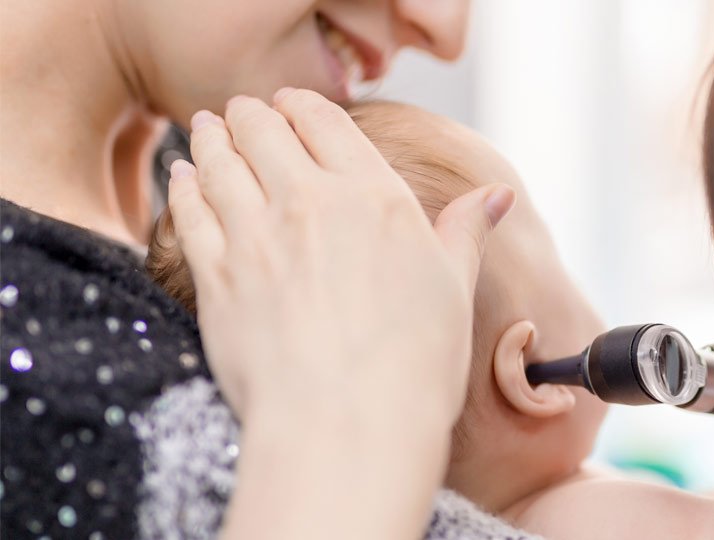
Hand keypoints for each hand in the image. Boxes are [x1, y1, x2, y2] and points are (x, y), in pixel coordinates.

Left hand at [166, 88, 514, 537]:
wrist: (349, 428)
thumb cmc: (416, 365)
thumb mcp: (454, 287)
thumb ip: (465, 230)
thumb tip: (496, 196)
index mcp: (374, 195)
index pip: (326, 120)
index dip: (304, 104)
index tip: (293, 104)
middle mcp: (310, 202)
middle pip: (264, 129)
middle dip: (252, 113)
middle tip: (245, 111)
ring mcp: (256, 236)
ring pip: (220, 161)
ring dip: (213, 136)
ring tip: (208, 128)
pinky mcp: (215, 276)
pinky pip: (188, 210)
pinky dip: (183, 184)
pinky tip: (182, 175)